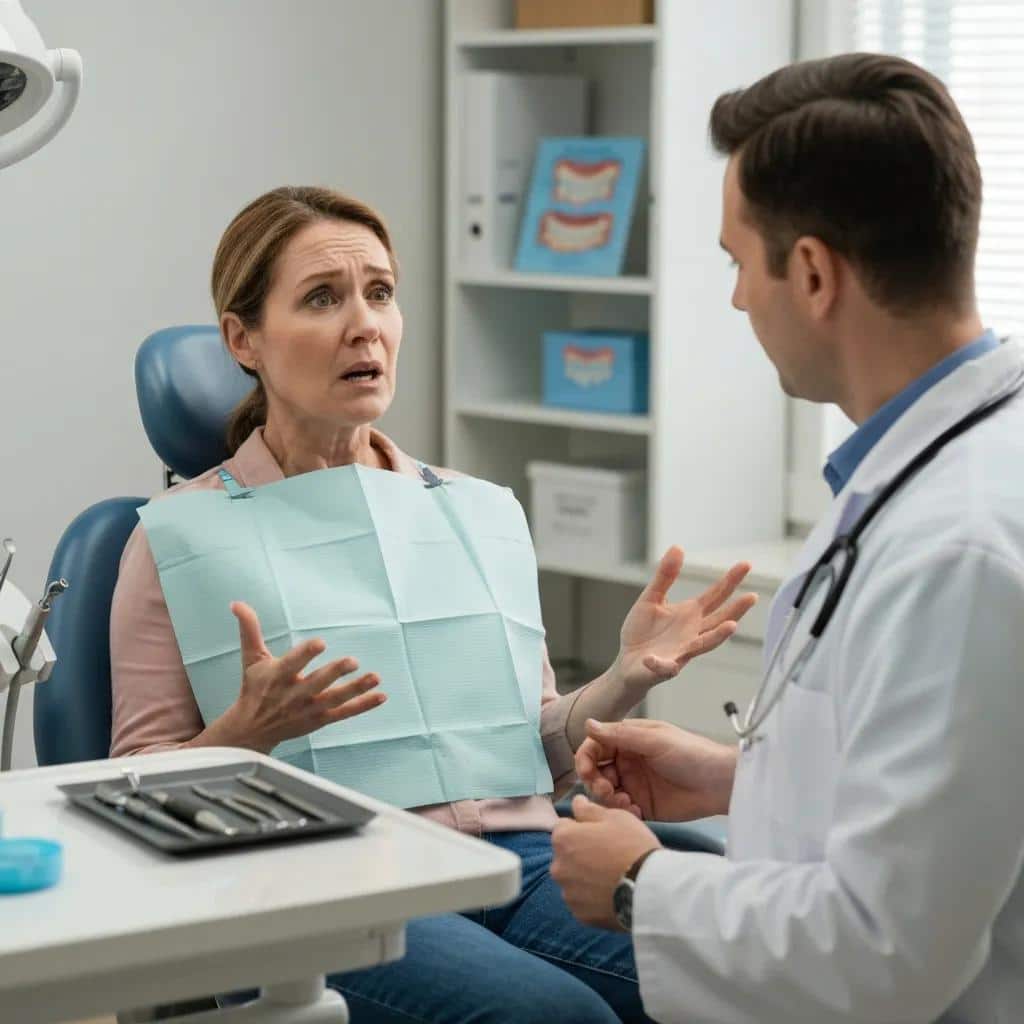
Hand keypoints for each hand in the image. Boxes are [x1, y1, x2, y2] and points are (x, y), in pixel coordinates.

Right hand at [221, 601, 385, 753]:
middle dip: (334, 673)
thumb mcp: (251, 658)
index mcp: (277, 677)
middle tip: (352, 661)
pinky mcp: (320, 720)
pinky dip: (363, 705)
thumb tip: (237, 603)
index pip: (292, 664)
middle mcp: (293, 695)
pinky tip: (381, 695)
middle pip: (317, 683)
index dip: (305, 654)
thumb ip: (249, 630)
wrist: (251, 730)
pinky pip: (344, 713)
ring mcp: (309, 709)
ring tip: (375, 677)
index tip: (319, 643)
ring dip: (355, 689)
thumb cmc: (254, 688)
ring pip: (335, 699)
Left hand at [551, 795, 660, 929]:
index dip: (583, 828)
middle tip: (609, 856)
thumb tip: (576, 802)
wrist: (650, 890)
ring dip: (584, 877)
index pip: (564, 827)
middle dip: (580, 853)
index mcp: (563, 838)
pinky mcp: (579, 915)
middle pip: (566, 855)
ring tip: (611, 878)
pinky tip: (611, 895)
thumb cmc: (632, 845)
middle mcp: (558, 866)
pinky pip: (581, 901)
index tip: (602, 835)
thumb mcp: (616, 817)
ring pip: (573, 879)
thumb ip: (589, 810)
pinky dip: (591, 898)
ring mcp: (567, 893)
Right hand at [576, 718, 736, 821]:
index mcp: (628, 740)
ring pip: (605, 792)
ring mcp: (634, 784)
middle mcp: (627, 761)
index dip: (585, 757)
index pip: (595, 746)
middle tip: (607, 790)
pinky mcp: (642, 805)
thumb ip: (620, 735)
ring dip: (607, 799)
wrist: (720, 784)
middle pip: (595, 771)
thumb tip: (588, 723)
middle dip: (595, 781)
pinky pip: (620, 811)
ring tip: (625, 802)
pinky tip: (635, 812)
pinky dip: (621, 813)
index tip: (586, 771)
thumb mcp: (655, 740)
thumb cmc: (691, 753)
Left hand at [613, 546, 756, 693]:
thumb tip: (678, 547)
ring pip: (703, 645)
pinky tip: (653, 659)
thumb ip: (665, 577)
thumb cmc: (642, 631)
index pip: (715, 596)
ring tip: (731, 627)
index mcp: (690, 615)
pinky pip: (664, 667)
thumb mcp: (651, 599)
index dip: (730, 581)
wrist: (626, 662)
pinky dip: (661, 664)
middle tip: (752, 596)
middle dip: (736, 609)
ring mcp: (681, 652)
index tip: (746, 565)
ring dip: (717, 637)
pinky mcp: (662, 668)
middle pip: (719, 620)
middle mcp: (692, 633)